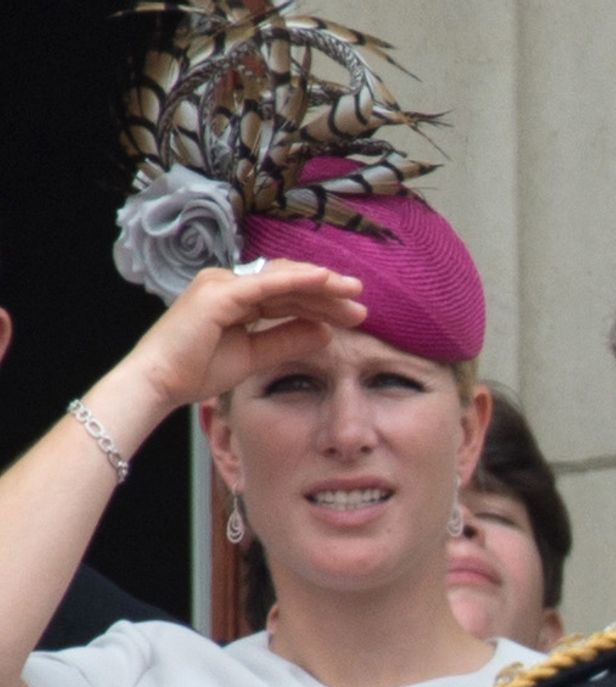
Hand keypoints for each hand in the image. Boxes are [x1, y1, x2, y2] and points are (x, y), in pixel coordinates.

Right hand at [121, 260, 365, 411]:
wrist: (158, 383)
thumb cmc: (196, 371)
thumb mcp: (255, 355)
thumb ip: (287, 340)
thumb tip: (325, 331)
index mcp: (235, 297)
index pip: (286, 293)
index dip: (321, 301)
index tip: (352, 314)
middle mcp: (228, 284)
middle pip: (289, 282)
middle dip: (328, 293)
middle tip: (362, 303)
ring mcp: (222, 284)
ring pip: (282, 279)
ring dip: (321, 285)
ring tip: (353, 292)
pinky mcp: (219, 293)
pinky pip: (266, 283)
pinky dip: (297, 280)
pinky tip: (325, 280)